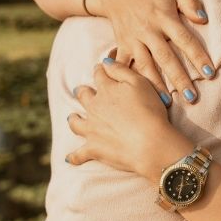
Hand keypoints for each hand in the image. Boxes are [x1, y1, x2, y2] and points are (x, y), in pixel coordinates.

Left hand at [66, 59, 191, 182]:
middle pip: (83, 96)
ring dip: (74, 119)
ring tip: (73, 118)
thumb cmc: (149, 111)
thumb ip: (121, 70)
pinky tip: (70, 158)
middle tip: (83, 91)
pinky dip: (74, 157)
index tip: (101, 68)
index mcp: (106, 89)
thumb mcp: (141, 83)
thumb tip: (105, 62)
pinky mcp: (93, 149)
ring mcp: (91, 129)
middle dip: (83, 92)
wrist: (150, 143)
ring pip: (75, 122)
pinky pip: (78, 155)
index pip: (99, 74)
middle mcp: (94, 107)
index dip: (101, 69)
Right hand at [90, 0, 215, 103]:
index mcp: (165, 18)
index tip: (210, 73)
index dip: (197, 56)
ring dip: (157, 85)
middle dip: (179, 78)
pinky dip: (129, 80)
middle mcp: (149, 31)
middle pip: (166, 58)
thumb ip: (190, 3)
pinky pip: (125, 66)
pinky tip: (138, 95)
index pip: (185, 39)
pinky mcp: (122, 46)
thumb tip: (204, 18)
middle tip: (192, 97)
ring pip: (146, 66)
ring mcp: (133, 40)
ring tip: (168, 103)